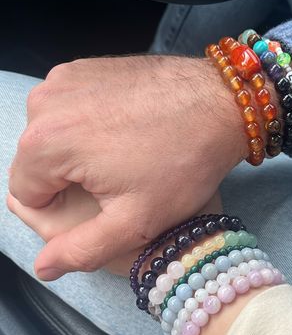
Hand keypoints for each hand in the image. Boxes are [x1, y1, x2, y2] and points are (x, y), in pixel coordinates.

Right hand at [8, 55, 245, 280]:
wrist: (221, 105)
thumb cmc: (183, 164)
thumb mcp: (134, 223)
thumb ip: (82, 250)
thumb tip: (44, 268)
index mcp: (44, 143)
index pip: (28, 193)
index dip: (66, 209)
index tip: (107, 202)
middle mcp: (45, 102)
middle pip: (39, 162)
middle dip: (72, 179)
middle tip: (122, 182)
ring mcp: (68, 77)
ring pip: (55, 135)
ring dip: (82, 151)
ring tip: (128, 156)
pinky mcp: (89, 67)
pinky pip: (73, 109)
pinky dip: (92, 124)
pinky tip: (129, 131)